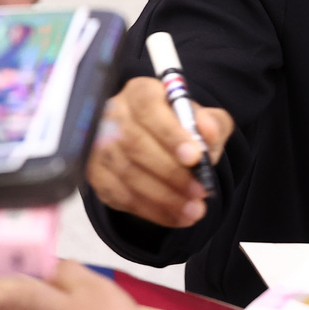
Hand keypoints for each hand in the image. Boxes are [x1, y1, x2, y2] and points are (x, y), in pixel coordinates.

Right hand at [87, 75, 233, 227]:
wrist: (160, 145)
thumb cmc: (182, 127)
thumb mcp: (204, 120)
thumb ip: (212, 123)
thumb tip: (208, 132)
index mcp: (140, 93)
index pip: (148, 107)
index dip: (170, 133)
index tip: (195, 157)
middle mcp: (113, 116)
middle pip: (135, 144)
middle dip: (171, 172)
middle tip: (200, 190)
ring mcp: (99, 147)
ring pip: (128, 174)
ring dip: (164, 197)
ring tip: (195, 210)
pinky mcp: (96, 175)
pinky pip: (121, 197)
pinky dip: (152, 211)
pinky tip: (177, 217)